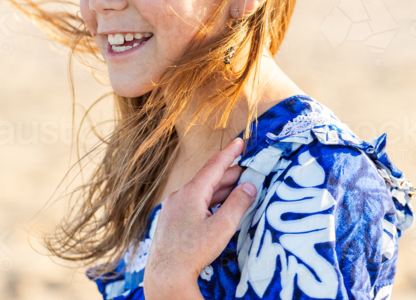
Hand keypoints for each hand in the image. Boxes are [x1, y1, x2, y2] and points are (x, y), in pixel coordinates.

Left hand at [143, 137, 257, 299]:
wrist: (165, 273)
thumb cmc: (193, 252)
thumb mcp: (222, 228)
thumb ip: (238, 204)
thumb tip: (250, 186)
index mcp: (192, 192)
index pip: (214, 165)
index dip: (230, 153)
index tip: (241, 141)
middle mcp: (180, 195)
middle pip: (209, 179)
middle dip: (230, 174)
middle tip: (249, 171)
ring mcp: (173, 207)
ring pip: (201, 192)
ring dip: (221, 189)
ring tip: (239, 189)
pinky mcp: (171, 219)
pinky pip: (194, 202)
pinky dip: (210, 200)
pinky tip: (219, 208)